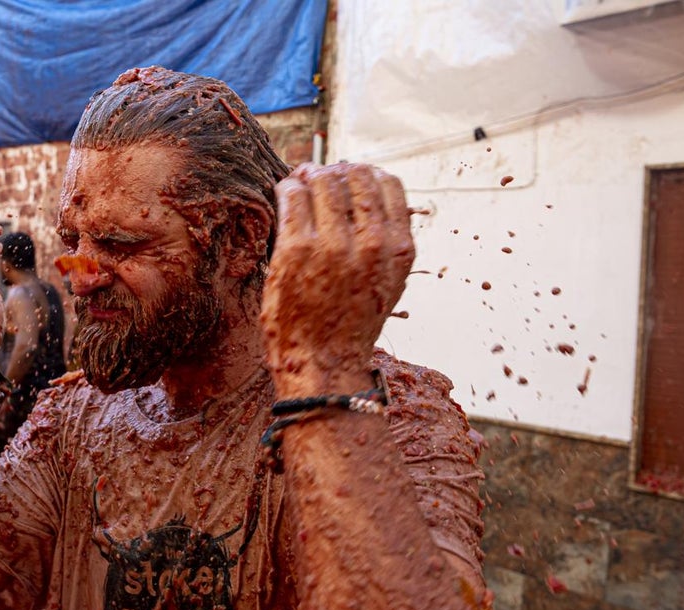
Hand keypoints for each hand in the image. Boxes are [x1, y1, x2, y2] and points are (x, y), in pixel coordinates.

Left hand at [261, 163, 414, 394]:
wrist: (324, 364)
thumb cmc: (351, 325)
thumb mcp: (387, 282)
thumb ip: (385, 242)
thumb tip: (367, 193)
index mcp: (398, 249)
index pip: (388, 184)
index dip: (364, 174)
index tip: (348, 178)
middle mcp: (371, 243)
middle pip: (354, 176)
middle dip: (335, 171)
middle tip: (319, 178)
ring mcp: (333, 245)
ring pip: (322, 181)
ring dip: (309, 175)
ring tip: (299, 183)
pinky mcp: (296, 249)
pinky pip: (292, 196)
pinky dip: (288, 187)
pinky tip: (285, 193)